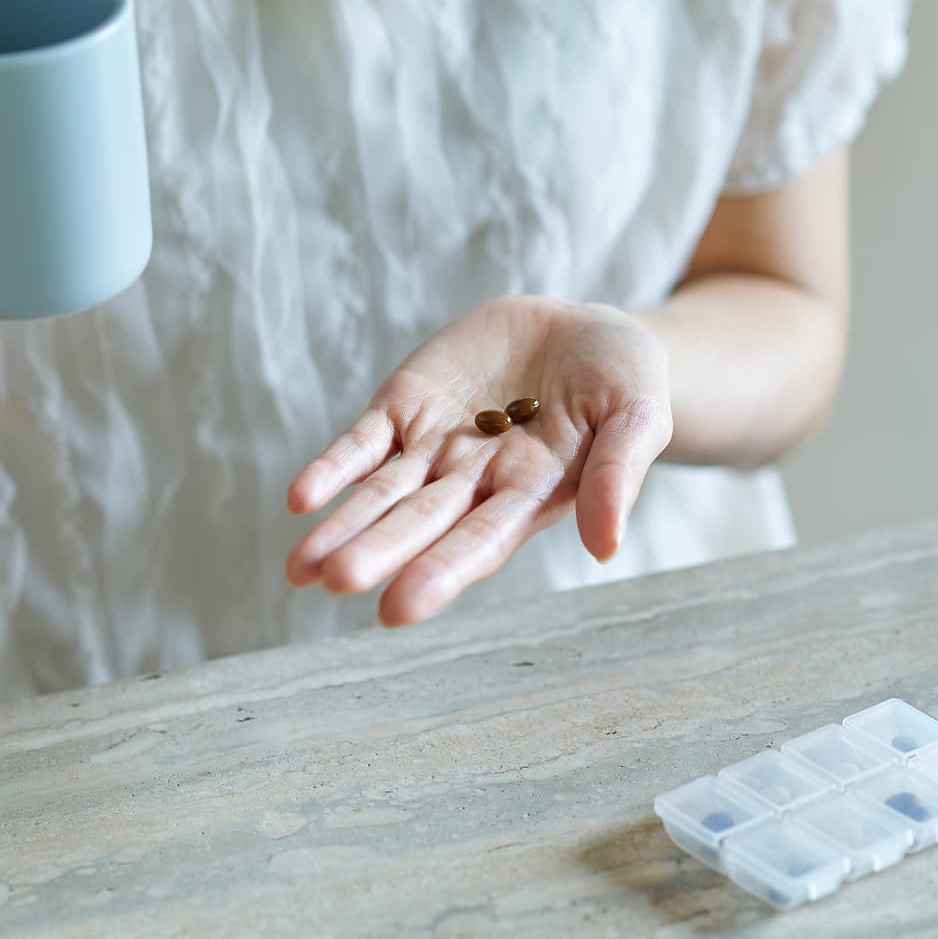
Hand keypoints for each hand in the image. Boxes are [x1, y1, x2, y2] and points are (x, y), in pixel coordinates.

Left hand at [286, 295, 672, 624]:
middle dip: (378, 550)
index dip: (440, 572)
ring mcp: (435, 445)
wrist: (585, 330)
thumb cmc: (624, 380)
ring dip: (341, 526)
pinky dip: (332, 469)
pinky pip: (363, 442)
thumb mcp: (639, 414)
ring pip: (381, 492)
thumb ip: (620, 474)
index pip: (480, 540)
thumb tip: (605, 547)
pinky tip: (300, 499)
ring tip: (298, 570)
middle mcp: (475, 481)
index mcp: (532, 494)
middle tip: (336, 581)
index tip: (397, 608)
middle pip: (420, 521)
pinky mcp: (406, 405)